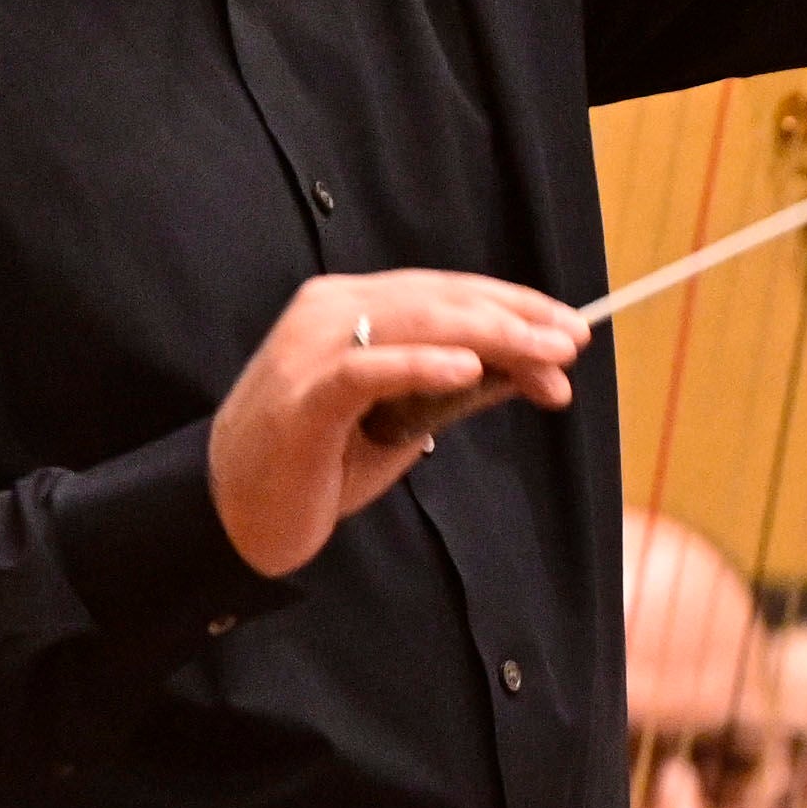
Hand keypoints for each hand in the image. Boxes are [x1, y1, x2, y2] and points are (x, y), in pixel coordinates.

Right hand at [208, 271, 585, 577]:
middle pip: (438, 301)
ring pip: (413, 324)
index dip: (513, 306)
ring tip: (544, 354)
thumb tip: (530, 372)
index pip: (444, 292)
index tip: (570, 330)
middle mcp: (328, 312)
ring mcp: (310, 350)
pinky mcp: (302, 398)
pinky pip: (366, 370)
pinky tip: (469, 371)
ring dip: (489, 338)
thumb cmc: (319, 464)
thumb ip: (453, 390)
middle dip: (515, 321)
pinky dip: (420, 365)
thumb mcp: (400, 421)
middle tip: (573, 343)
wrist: (233, 515)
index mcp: (349, 306)